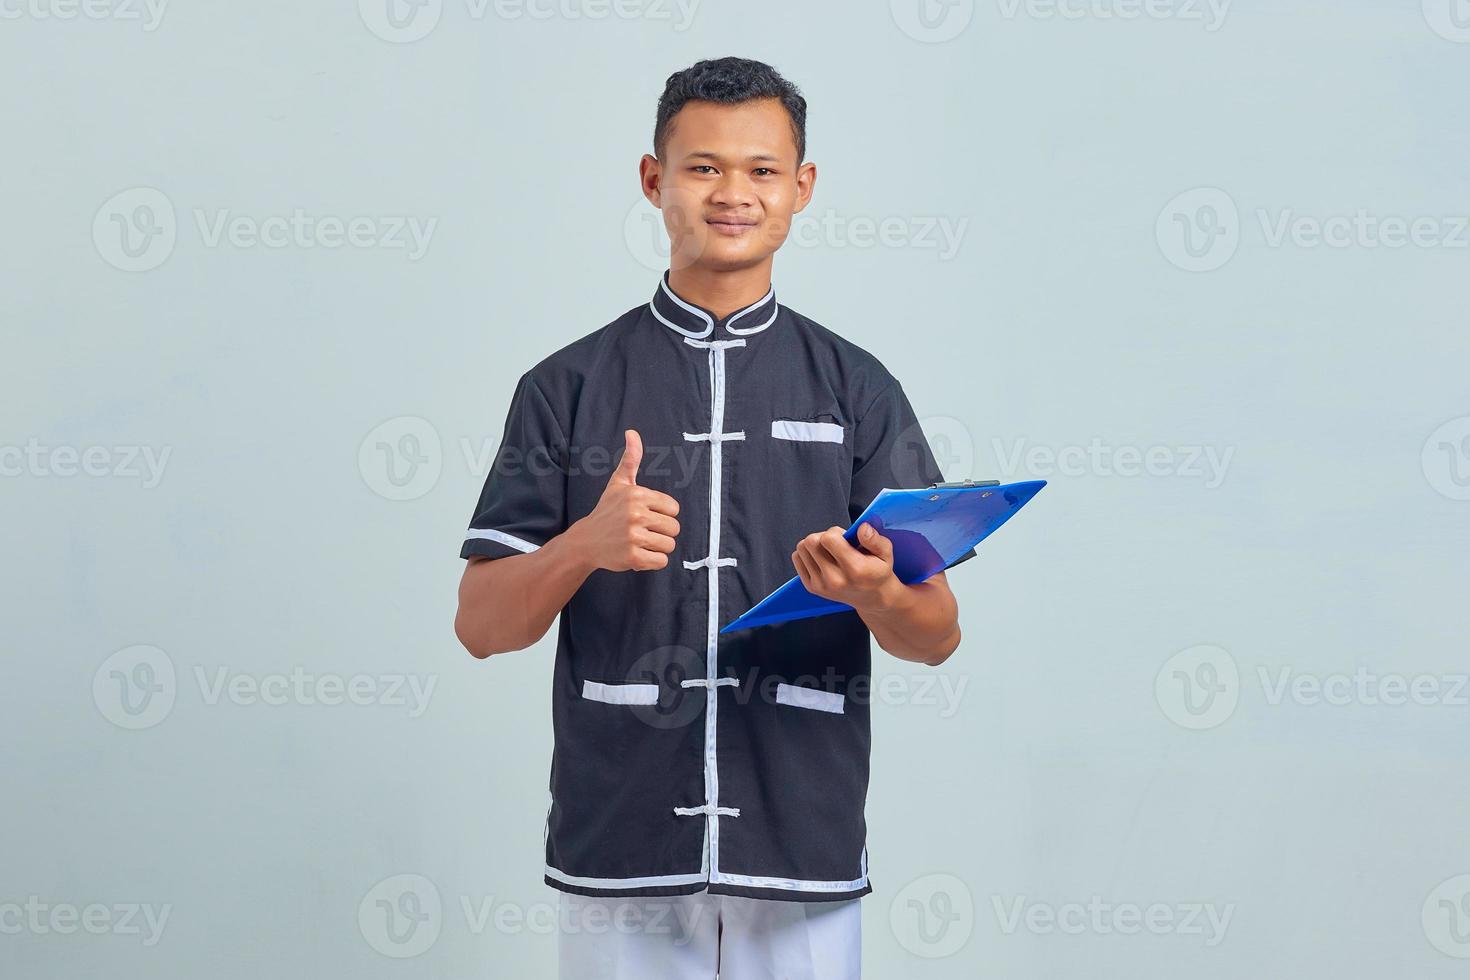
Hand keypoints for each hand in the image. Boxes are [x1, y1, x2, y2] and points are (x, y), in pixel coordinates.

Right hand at [570, 429, 680, 571]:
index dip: (663, 514)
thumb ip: (630, 459)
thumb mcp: (618, 483)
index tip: (646, 516)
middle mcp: (635, 514)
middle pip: (674, 528)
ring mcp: (634, 537)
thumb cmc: (607, 511)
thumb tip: (632, 432)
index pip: (674, 509)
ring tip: (640, 543)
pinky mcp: (633, 558)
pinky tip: (638, 554)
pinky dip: (653, 562)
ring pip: (670, 546)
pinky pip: (661, 562)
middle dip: (662, 532)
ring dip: (658, 547)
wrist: (585, 541)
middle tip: (643, 531)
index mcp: (637, 495)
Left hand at [791, 523, 901, 611]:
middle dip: (823, 536)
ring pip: (802, 548)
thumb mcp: (885, 554)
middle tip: (836, 544)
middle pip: (811, 542)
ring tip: (829, 551)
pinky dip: (807, 554)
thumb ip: (875, 539)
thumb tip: (862, 528)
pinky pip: (797, 558)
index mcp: (854, 570)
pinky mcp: (811, 587)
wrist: (872, 597)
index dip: (835, 532)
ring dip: (814, 544)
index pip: (828, 539)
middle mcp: (835, 580)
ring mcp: (821, 585)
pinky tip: (822, 559)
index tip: (845, 539)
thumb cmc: (877, 571)